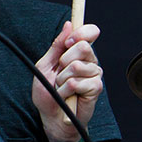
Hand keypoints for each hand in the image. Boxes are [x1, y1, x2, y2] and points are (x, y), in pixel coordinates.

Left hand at [32, 21, 103, 141]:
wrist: (51, 117)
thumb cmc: (48, 93)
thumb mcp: (45, 66)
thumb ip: (56, 46)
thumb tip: (68, 25)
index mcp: (78, 52)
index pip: (90, 32)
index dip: (80, 32)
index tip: (67, 43)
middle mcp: (89, 61)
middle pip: (83, 46)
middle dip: (64, 61)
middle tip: (59, 74)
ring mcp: (94, 74)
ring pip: (76, 66)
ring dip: (61, 80)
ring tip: (61, 88)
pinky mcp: (96, 88)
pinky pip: (76, 82)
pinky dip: (65, 90)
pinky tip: (67, 96)